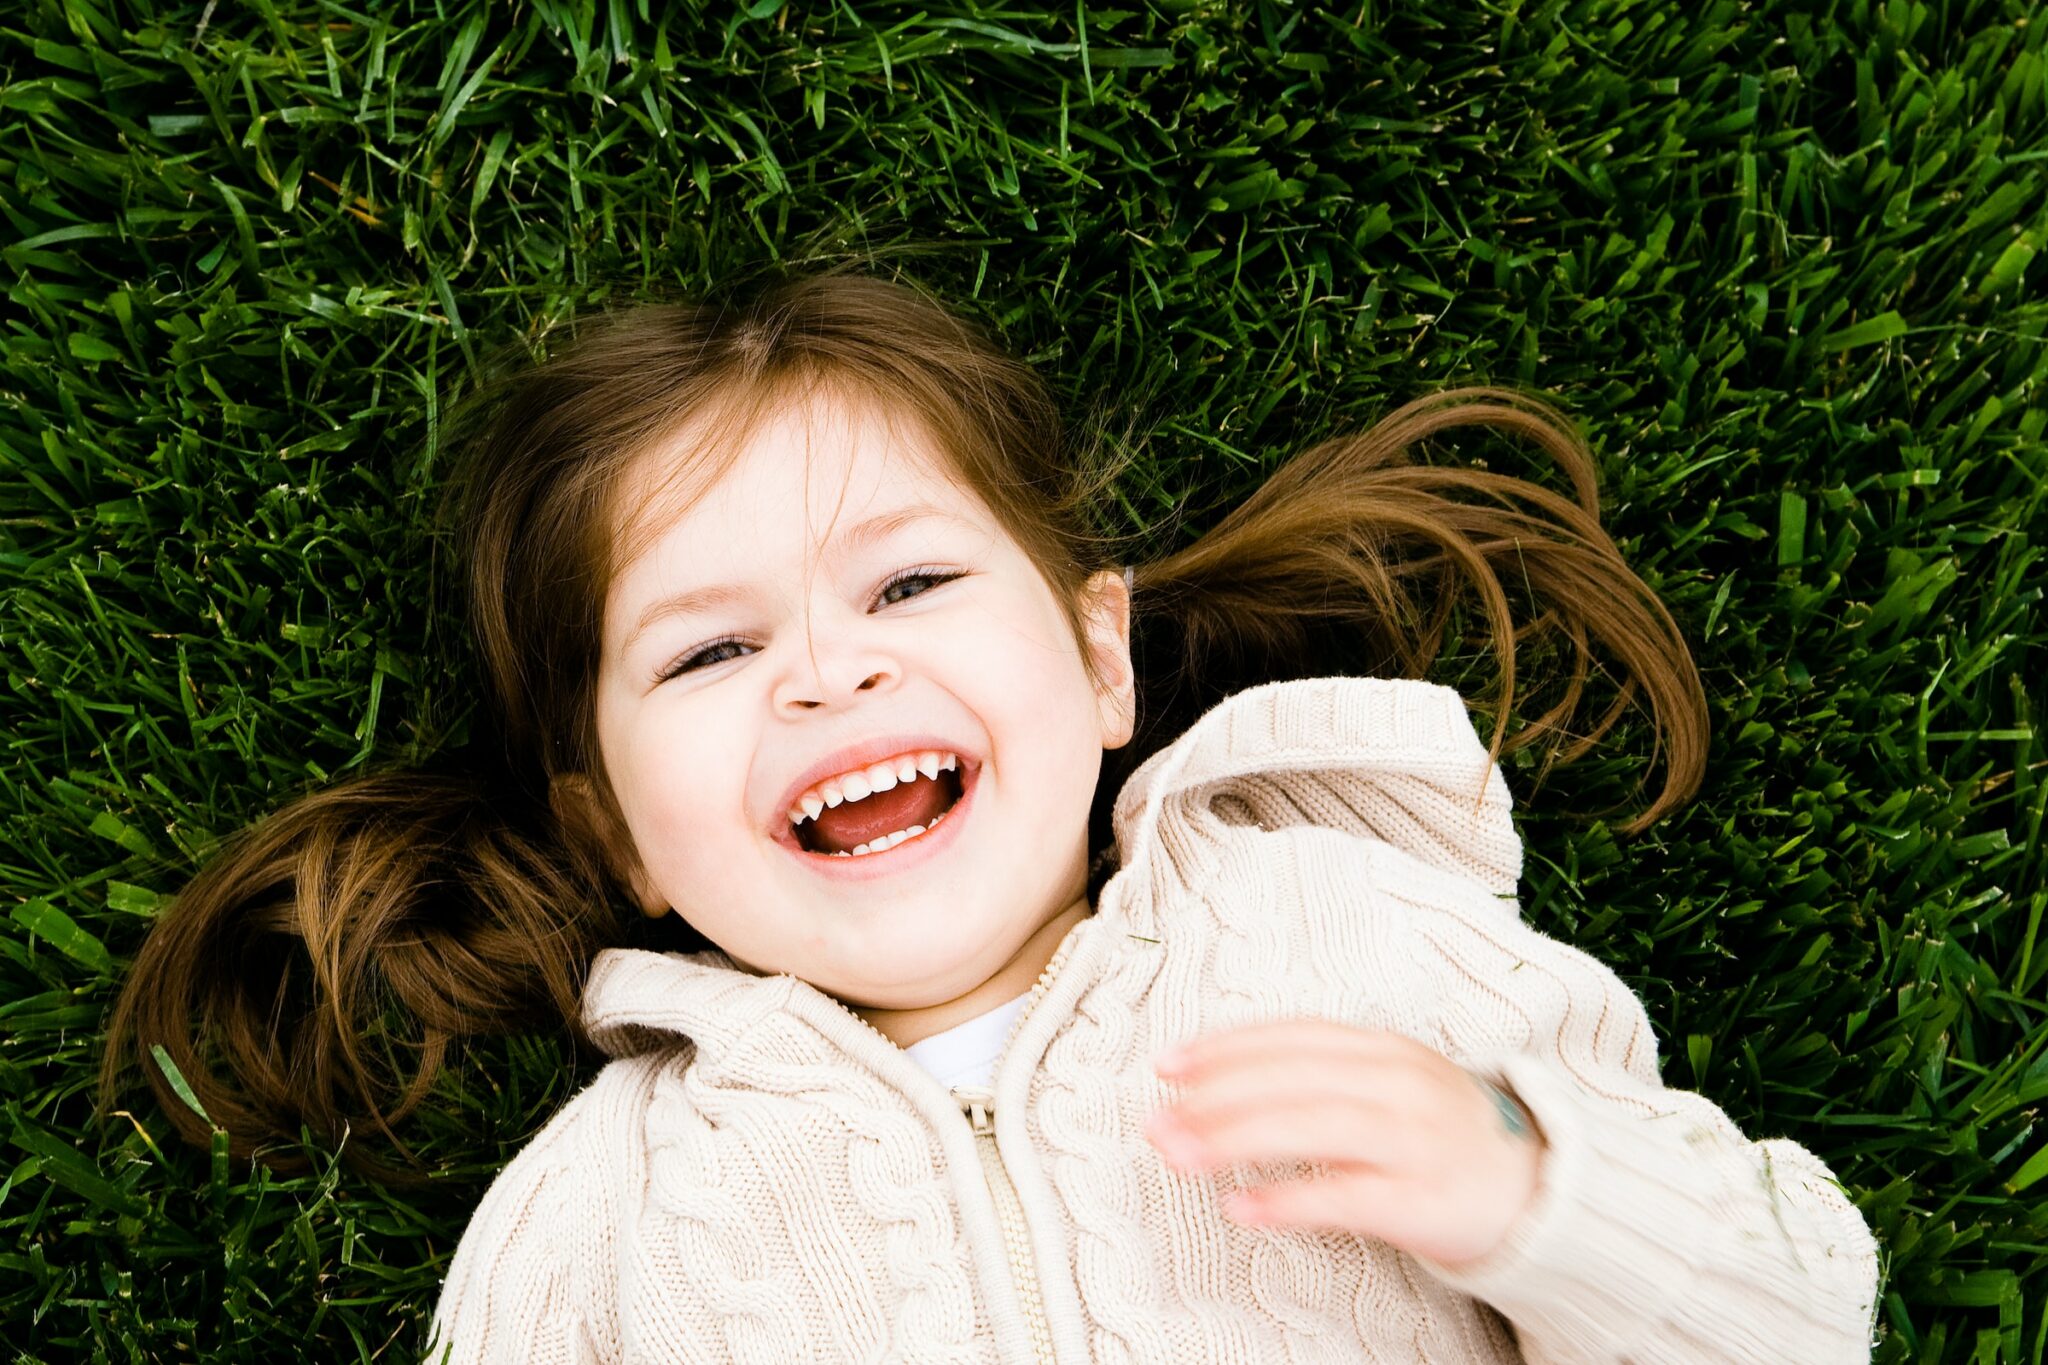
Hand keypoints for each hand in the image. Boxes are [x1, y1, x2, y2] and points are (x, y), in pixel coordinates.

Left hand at [1145, 1021, 1545, 1266]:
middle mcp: (1398, 1083)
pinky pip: (1344, 1196)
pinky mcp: (1423, 1199)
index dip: (1225, 1047)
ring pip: (1311, 1126)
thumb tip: (1221, 1084)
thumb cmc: (1441, 1136)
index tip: (1167, 1065)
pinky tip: (1239, 1208)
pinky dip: (1286, 1200)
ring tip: (1178, 1155)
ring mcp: (1414, 1139)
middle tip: (1156, 1118)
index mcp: (1383, 1048)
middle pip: (1291, 1078)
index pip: (1291, 1036)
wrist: (1538, 1190)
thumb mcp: (1389, 1083)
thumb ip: (1321, 1076)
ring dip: (1233, 1140)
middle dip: (1214, 1096)